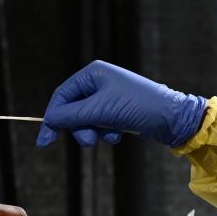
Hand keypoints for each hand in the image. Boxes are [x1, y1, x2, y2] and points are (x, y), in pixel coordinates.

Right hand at [36, 60, 207, 148]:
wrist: (172, 117)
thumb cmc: (137, 107)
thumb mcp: (99, 111)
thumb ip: (71, 116)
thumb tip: (48, 120)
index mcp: (93, 73)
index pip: (62, 95)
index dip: (52, 118)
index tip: (45, 141)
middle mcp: (99, 81)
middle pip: (73, 109)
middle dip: (80, 127)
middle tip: (90, 140)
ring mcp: (109, 96)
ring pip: (86, 119)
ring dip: (94, 132)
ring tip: (110, 136)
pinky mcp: (118, 110)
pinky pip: (101, 124)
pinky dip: (106, 132)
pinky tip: (119, 134)